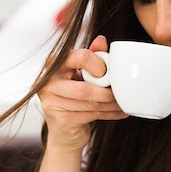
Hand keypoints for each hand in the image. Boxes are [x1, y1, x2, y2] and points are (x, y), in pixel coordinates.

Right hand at [38, 35, 127, 149]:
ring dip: (111, 104)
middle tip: (120, 92)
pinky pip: (90, 115)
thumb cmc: (74, 98)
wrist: (64, 131)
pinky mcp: (60, 120)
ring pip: (89, 103)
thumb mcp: (82, 74)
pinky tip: (120, 112)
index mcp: (54, 64)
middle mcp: (48, 81)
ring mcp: (51, 102)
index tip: (109, 73)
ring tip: (123, 102)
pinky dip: (109, 114)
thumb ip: (91, 57)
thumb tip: (101, 41)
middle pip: (84, 87)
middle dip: (107, 91)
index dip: (100, 66)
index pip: (80, 57)